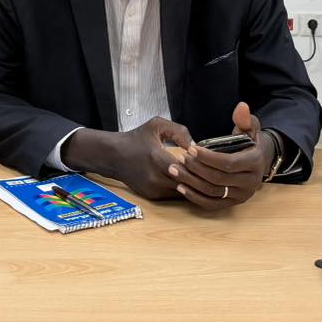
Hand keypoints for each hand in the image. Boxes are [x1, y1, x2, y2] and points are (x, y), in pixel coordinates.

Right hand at [63, 117, 193, 200]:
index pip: (184, 168)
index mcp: (156, 157)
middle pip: (186, 182)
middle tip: (206, 167)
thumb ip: (179, 131)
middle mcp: (154, 177)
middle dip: (198, 175)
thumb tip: (195, 146)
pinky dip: (182, 188)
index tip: (200, 157)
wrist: (115, 156)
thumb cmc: (136, 139)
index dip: (196, 163)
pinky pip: (175, 194)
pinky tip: (184, 177)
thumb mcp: (156, 125)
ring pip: (183, 191)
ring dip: (192, 183)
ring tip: (198, 172)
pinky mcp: (153, 196)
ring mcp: (153, 189)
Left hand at [170, 102, 266, 211]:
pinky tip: (181, 187)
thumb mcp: (250, 128)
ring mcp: (241, 196)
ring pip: (213, 192)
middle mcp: (250, 183)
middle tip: (180, 158)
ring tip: (175, 170)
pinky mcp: (232, 204)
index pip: (228, 163)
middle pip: (218, 179)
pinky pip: (212, 204)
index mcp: (255, 163)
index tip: (191, 148)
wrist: (259, 162)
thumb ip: (244, 119)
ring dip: (191, 182)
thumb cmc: (250, 142)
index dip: (208, 157)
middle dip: (196, 168)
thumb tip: (241, 106)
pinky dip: (195, 197)